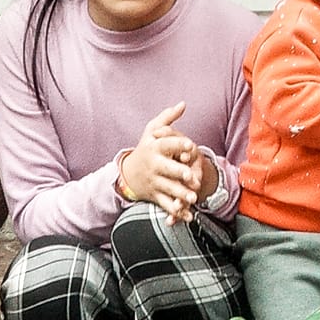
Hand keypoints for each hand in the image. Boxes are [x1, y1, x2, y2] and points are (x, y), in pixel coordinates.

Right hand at [117, 105, 203, 222]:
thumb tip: (183, 104)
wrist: (126, 173)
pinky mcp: (154, 195)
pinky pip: (165, 204)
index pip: (167, 144)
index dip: (179, 144)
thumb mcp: (152, 130)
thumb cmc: (145, 148)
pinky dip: (176, 212)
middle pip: (168, 169)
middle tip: (191, 177)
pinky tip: (187, 215)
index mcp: (155, 147)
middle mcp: (154, 165)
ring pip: (168, 188)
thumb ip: (168, 118)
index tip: (190, 145)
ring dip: (181, 194)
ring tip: (193, 198)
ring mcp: (154, 181)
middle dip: (179, 173)